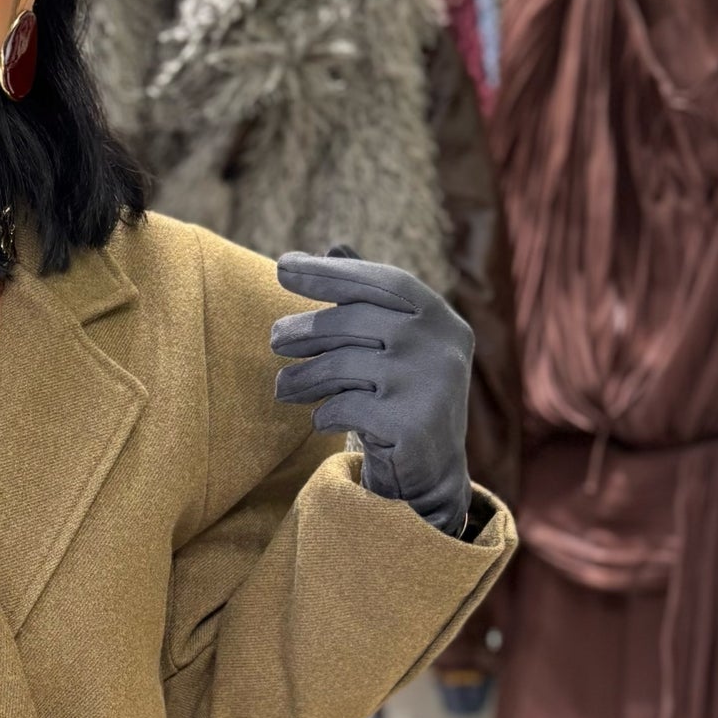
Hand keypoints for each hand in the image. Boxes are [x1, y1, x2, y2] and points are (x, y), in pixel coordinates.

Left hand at [271, 246, 473, 535]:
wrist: (431, 472)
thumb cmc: (403, 396)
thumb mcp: (395, 343)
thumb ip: (370, 298)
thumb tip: (334, 245)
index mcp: (440, 317)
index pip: (379, 281)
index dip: (328, 273)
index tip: (281, 266)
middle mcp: (442, 345)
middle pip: (354, 321)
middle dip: (306, 330)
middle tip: (275, 339)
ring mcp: (431, 385)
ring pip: (343, 365)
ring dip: (303, 378)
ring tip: (284, 387)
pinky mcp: (412, 425)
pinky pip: (345, 407)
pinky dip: (324, 414)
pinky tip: (322, 419)